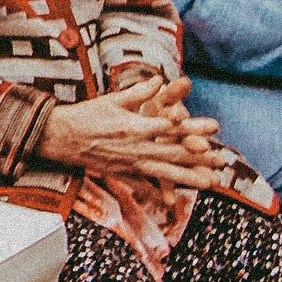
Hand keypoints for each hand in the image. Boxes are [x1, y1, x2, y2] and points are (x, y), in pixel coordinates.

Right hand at [34, 78, 227, 189]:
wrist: (59, 137)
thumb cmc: (86, 115)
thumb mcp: (112, 99)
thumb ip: (139, 92)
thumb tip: (160, 80)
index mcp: (135, 126)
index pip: (171, 127)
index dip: (194, 127)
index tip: (214, 127)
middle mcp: (135, 147)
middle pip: (174, 153)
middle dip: (200, 158)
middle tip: (222, 160)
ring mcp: (129, 163)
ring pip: (164, 172)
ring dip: (189, 179)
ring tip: (210, 184)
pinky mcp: (121, 173)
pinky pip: (143, 185)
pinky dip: (157, 193)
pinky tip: (172, 202)